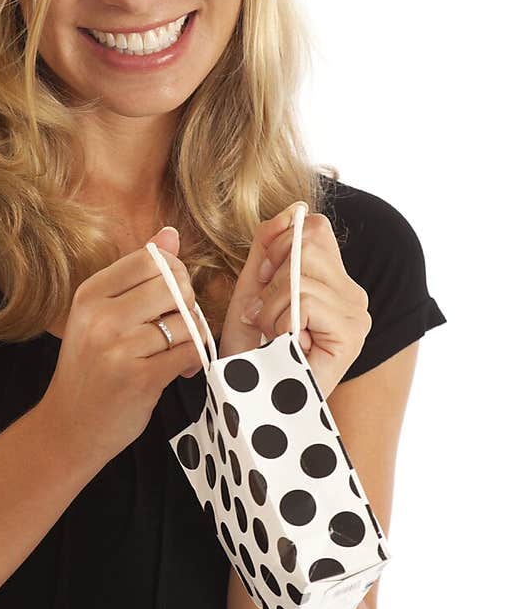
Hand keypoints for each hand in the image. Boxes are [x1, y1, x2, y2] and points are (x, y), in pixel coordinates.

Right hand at [39, 227, 204, 468]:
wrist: (70, 427)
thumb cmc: (91, 369)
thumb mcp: (102, 316)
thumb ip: (136, 275)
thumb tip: (170, 234)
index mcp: (89, 295)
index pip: (149, 259)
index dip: (173, 273)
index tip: (171, 296)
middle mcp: (100, 317)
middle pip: (173, 286)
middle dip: (187, 304)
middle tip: (179, 325)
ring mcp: (118, 348)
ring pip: (186, 320)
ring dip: (192, 337)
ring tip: (178, 353)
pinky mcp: (140, 378)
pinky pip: (190, 351)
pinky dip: (194, 360)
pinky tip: (182, 370)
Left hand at [217, 202, 371, 400]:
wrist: (249, 399)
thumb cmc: (250, 348)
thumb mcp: (253, 286)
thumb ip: (269, 245)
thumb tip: (295, 209)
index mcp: (334, 279)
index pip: (312, 228)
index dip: (278, 248)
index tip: (263, 284)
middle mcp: (353, 294)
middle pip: (307, 244)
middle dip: (271, 279)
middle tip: (265, 315)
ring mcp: (357, 315)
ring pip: (301, 274)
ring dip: (270, 307)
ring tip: (272, 335)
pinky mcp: (352, 334)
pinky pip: (304, 300)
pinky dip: (279, 320)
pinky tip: (282, 345)